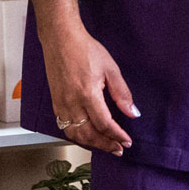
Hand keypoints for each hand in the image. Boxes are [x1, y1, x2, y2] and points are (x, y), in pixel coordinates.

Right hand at [39, 24, 137, 154]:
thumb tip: (133, 113)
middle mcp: (72, 103)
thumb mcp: (111, 69)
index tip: (127, 141)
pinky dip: (78, 136)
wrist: (61, 40)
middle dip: (106, 145)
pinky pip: (65, 127)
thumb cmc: (85, 50)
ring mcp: (61, 104)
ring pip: (75, 134)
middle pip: (89, 134)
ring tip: (106, 146)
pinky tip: (88, 136)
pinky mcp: (55, 103)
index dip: (117, 136)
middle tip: (119, 149)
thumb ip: (122, 93)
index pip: (104, 124)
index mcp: (88, 94)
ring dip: (92, 144)